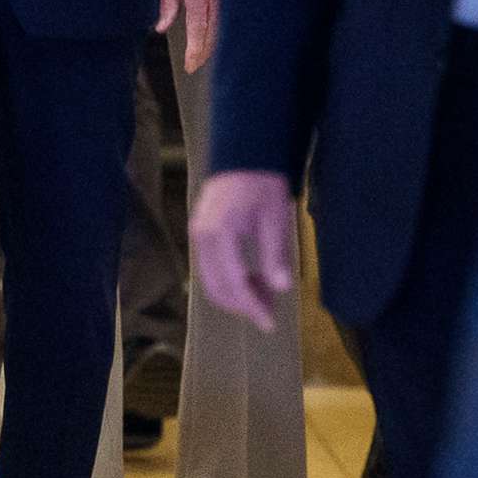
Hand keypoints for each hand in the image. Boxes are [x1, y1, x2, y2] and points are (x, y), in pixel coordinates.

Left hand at [155, 0, 217, 73]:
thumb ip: (167, 4)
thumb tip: (161, 27)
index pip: (198, 28)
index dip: (195, 50)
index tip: (190, 65)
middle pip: (213, 34)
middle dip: (204, 53)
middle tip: (192, 66)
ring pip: (221, 28)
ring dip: (211, 45)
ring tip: (199, 58)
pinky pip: (224, 18)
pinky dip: (217, 32)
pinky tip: (211, 40)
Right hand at [190, 169, 295, 331]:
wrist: (245, 154)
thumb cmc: (263, 184)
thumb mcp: (275, 219)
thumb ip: (274, 255)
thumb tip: (281, 290)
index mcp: (219, 234)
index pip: (234, 283)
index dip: (252, 307)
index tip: (270, 323)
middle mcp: (201, 237)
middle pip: (217, 288)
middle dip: (243, 305)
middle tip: (270, 311)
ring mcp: (196, 235)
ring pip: (210, 281)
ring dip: (236, 295)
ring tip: (264, 294)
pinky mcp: (199, 233)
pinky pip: (209, 268)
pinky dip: (228, 280)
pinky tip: (251, 278)